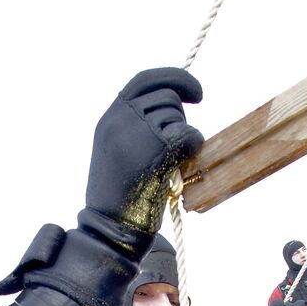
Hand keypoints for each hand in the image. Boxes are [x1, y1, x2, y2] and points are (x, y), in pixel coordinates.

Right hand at [84, 68, 203, 235]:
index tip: (196, 93)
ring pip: (178, 115)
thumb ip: (134, 125)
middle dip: (179, 118)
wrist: (110, 226)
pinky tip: (182, 164)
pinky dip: (193, 146)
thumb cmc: (118, 196)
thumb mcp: (115, 150)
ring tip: (169, 163)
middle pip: (167, 97)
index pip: (144, 80)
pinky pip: (189, 134)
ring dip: (183, 136)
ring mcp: (138, 132)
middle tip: (174, 147)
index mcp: (109, 118)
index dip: (174, 79)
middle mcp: (121, 119)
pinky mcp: (157, 149)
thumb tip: (170, 106)